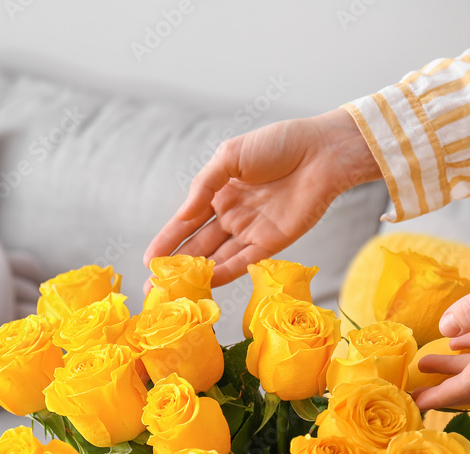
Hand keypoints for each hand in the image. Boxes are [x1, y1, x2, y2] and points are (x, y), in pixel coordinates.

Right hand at [144, 108, 380, 287]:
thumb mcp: (231, 156)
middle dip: (175, 267)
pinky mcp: (273, 242)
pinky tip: (206, 283)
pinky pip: (244, 261)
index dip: (167, 241)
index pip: (186, 223)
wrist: (321, 151)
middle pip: (198, 247)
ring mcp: (251, 231)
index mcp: (219, 193)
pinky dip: (225, 272)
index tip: (148, 260)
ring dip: (196, 276)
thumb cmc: (278, 144)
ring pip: (218, 258)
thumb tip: (182, 215)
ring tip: (173, 292)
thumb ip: (204, 186)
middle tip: (152, 288)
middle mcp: (232, 215)